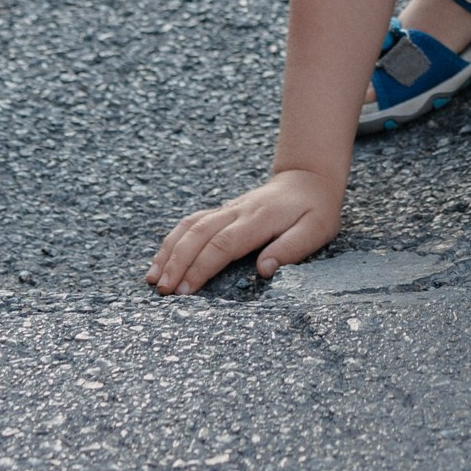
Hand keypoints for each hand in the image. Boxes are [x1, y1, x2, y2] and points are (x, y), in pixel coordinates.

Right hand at [146, 169, 341, 294]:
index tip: (185, 291)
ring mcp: (227, 209)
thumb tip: (264, 269)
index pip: (223, 244)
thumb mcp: (317, 230)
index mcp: (259, 218)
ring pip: (190, 226)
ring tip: (153, 279)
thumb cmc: (316, 209)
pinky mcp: (222, 212)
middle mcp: (237, 211)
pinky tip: (161, 260)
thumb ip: (291, 248)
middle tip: (163, 292)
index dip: (201, 268)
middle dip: (177, 263)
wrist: (309, 178)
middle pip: (198, 235)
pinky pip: (191, 223)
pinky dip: (173, 241)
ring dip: (169, 251)